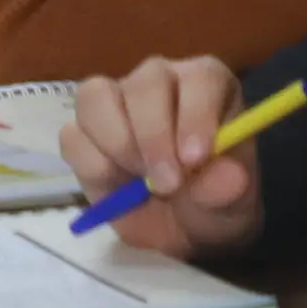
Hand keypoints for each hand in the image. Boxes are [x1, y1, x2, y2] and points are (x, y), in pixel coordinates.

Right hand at [63, 56, 268, 258]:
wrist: (183, 228)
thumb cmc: (213, 201)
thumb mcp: (233, 205)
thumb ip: (229, 190)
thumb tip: (227, 177)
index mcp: (205, 85)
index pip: (200, 79)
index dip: (196, 114)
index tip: (195, 159)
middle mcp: (159, 82)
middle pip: (146, 83)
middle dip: (153, 136)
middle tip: (167, 185)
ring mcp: (115, 102)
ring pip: (97, 97)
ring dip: (117, 145)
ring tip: (140, 184)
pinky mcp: (83, 133)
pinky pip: (73, 136)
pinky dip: (92, 165)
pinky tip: (117, 187)